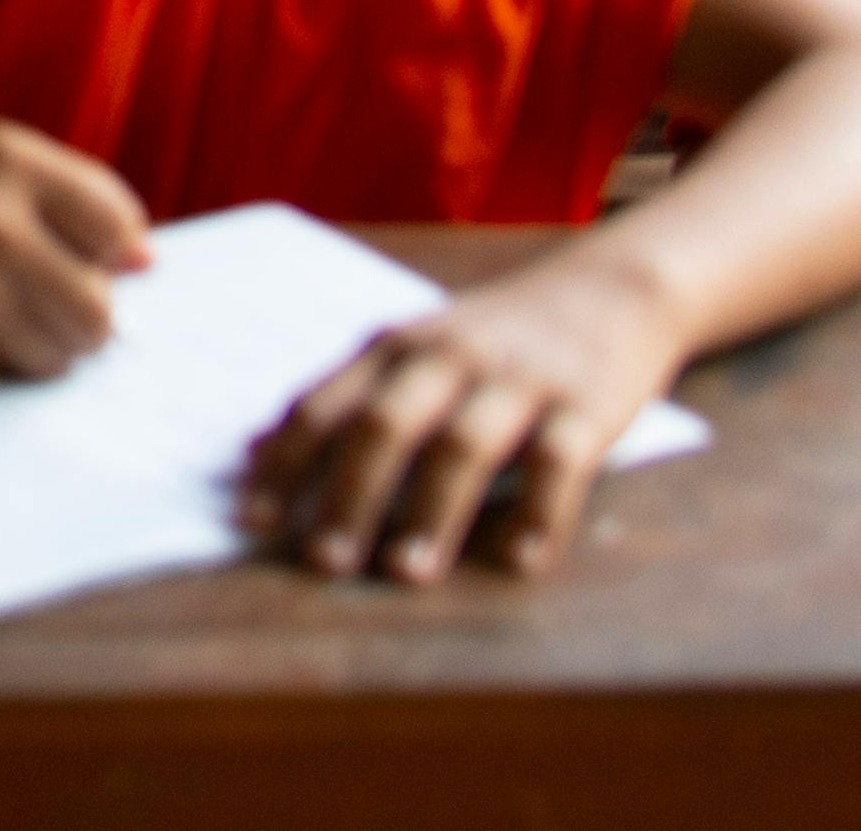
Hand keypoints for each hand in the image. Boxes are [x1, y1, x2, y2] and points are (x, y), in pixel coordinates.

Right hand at [0, 124, 153, 379]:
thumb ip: (47, 204)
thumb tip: (145, 262)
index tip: (88, 260)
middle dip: (76, 312)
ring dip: (38, 342)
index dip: (112, 250)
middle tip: (27, 297)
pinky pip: (12, 367)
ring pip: (66, 346)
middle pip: (101, 302)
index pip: (116, 217)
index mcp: (4, 156)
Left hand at [243, 247, 688, 584]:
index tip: (250, 520)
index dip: (283, 463)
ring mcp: (517, 380)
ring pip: (462, 445)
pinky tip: (518, 559)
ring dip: (430, 511)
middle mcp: (446, 357)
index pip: (322, 405)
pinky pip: (556, 462)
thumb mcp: (412, 348)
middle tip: (321, 560)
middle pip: (383, 425)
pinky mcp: (585, 406)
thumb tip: (254, 451)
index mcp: (393, 347)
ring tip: (404, 571)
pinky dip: (537, 512)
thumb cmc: (494, 336)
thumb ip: (346, 396)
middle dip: (347, 493)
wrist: (610, 288)